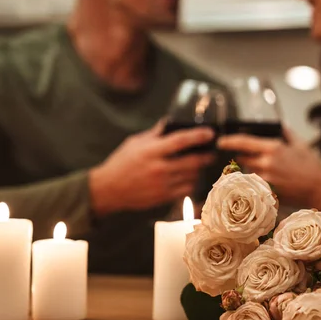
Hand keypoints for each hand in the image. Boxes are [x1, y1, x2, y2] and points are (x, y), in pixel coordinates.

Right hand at [89, 122, 214, 214]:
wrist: (109, 190)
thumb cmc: (121, 163)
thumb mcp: (134, 143)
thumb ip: (154, 134)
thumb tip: (170, 121)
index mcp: (151, 151)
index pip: (180, 141)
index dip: (198, 136)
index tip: (210, 133)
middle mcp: (158, 168)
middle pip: (192, 161)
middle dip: (206, 156)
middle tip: (211, 152)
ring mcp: (162, 185)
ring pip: (192, 176)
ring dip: (199, 170)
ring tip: (199, 164)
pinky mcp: (163, 197)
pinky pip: (186, 190)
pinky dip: (191, 183)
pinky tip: (190, 178)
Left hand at [217, 128, 320, 213]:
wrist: (320, 189)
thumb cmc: (312, 166)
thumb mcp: (300, 144)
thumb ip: (286, 132)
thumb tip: (278, 124)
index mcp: (274, 147)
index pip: (243, 142)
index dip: (229, 141)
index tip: (221, 142)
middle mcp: (267, 162)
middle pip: (242, 158)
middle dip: (241, 157)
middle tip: (244, 158)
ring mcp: (266, 178)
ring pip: (248, 172)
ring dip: (250, 170)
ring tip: (264, 171)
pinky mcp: (268, 191)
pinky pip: (255, 184)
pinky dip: (256, 182)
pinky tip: (266, 182)